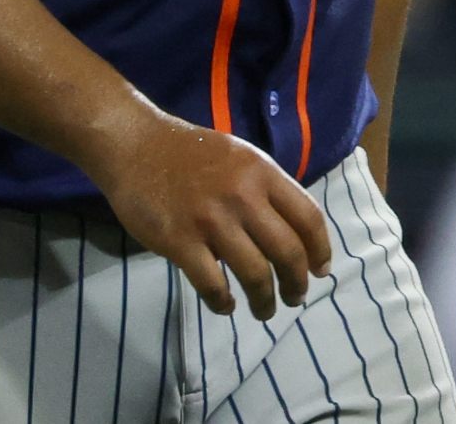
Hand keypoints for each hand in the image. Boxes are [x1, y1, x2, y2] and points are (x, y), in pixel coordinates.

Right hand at [76, 102, 332, 319]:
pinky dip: (223, 303)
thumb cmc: (190, 153)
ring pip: (255, 274)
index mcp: (261, 172)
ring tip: (264, 310)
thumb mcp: (239, 157)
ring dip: (264, 301)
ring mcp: (210, 219)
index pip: (308, 218)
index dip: (320, 250)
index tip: (319, 271)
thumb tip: (293, 233)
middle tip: (295, 298)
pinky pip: (212, 284)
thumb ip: (266, 189)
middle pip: (287, 252)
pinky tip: (225, 305)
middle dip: (297, 283)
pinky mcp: (179, 240)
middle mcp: (242, 196)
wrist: (135, 145)